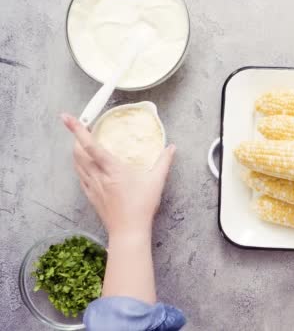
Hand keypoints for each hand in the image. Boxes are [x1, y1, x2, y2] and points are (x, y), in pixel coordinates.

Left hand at [61, 113, 175, 240]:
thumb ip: (163, 162)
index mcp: (113, 169)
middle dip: (75, 138)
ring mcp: (93, 186)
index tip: (67, 117)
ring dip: (76, 151)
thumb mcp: (156, 181)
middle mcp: (99, 175)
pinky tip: (85, 166)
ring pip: (77, 164)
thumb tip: (171, 148)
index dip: (78, 130)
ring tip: (80, 143)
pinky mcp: (91, 195)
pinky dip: (79, 166)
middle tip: (78, 128)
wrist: (129, 230)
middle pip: (78, 152)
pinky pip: (80, 176)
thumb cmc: (142, 205)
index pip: (91, 145)